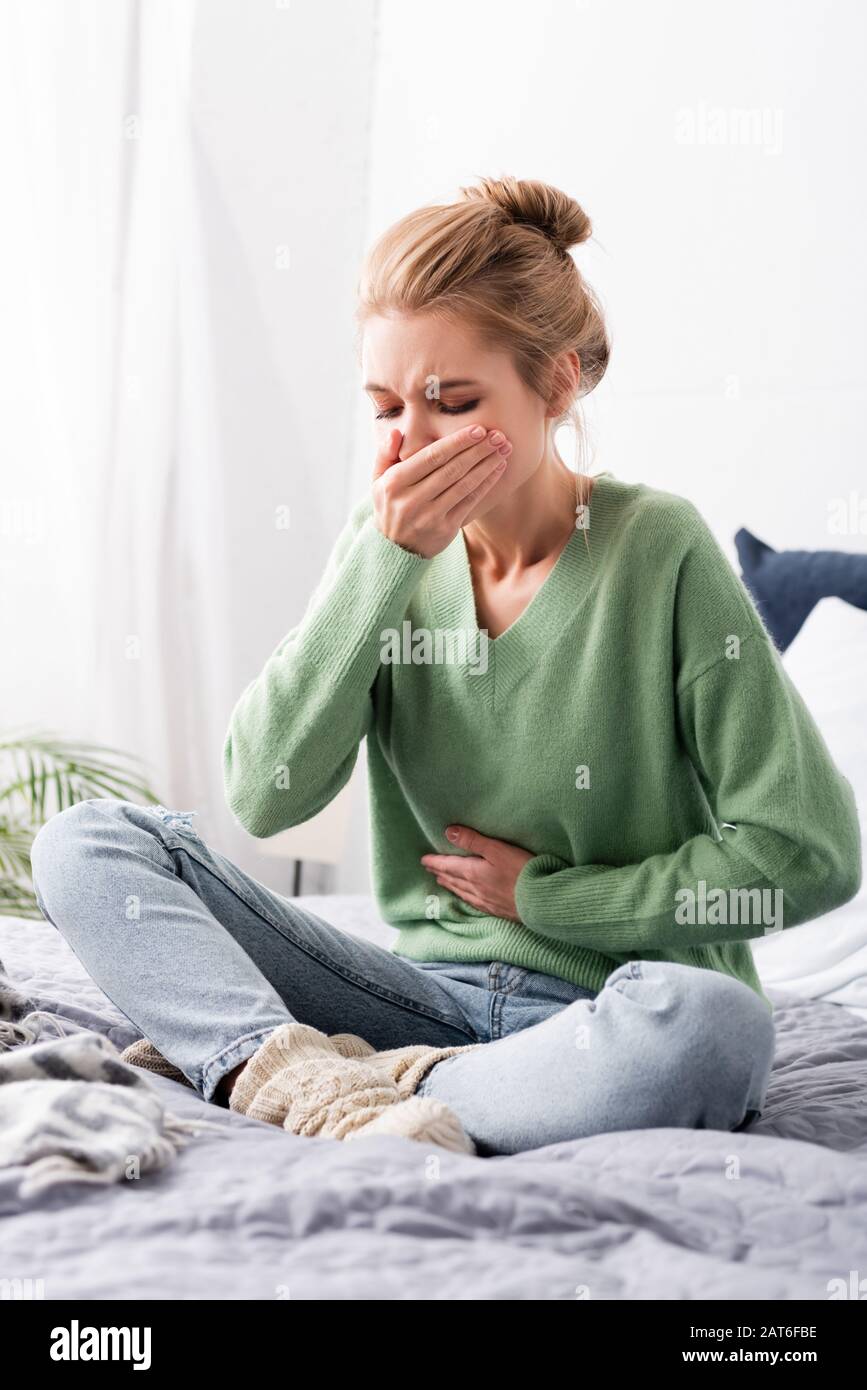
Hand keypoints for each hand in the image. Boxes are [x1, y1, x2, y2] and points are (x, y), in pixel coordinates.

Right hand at [372, 424, 511, 558]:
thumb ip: (385, 454)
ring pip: (463, 485)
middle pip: (451, 469)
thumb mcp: (378, 480)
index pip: (431, 457)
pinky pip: (469, 502)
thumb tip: (395, 433)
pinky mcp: (445, 528)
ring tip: (503, 449)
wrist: (394, 549)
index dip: (457, 442)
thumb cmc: (389, 506)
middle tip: (497, 435)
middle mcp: (411, 500)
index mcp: (395, 483)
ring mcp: (429, 516)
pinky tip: (498, 469)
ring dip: (486, 465)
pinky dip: (486, 484)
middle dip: (477, 450)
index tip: (478, 429)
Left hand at [421, 825, 533, 921]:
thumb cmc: (520, 871)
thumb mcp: (497, 849)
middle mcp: (475, 888)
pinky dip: (465, 897)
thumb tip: (448, 832)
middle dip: (440, 873)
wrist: (540, 900)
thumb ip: (473, 841)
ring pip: (462, 892)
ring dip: (450, 885)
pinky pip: (473, 902)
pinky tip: (467, 898)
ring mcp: (485, 901)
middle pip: (453, 879)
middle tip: (430, 870)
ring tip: (442, 882)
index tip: (423, 860)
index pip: (448, 866)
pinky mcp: (496, 909)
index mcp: (473, 872)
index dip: (435, 862)